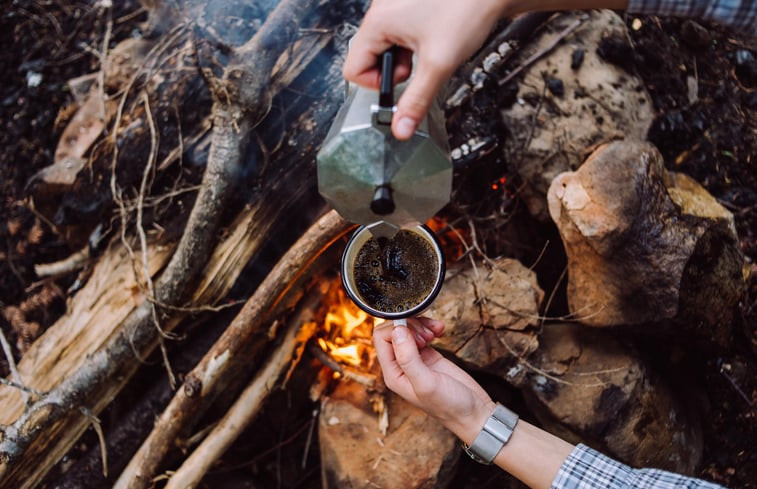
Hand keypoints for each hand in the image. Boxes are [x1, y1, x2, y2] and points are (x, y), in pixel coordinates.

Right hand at [343, 0, 506, 139]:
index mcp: (378, 22)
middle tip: (417, 68)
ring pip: (384, 46)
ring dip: (403, 58)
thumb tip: (400, 127)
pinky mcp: (408, 4)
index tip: (401, 84)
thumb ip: (416, 100)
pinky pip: (398, 33)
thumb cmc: (466, 9)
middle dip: (392, 71)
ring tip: (427, 53)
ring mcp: (394, 5)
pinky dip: (412, 44)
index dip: (377, 85)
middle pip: (367, 57)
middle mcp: (381, 10)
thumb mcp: (439, 64)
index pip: (353, 68)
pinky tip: (431, 42)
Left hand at [373, 318, 494, 442]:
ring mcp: (414, 359)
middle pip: (393, 332)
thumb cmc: (449, 405)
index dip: (397, 330)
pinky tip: (440, 331)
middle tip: (427, 335)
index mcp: (393, 374)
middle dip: (411, 326)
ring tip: (435, 332)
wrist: (472, 412)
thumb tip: (397, 331)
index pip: (381, 339)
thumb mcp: (427, 383)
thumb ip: (408, 357)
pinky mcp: (428, 355)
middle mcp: (400, 366)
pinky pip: (422, 334)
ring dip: (421, 325)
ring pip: (408, 330)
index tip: (417, 334)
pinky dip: (430, 328)